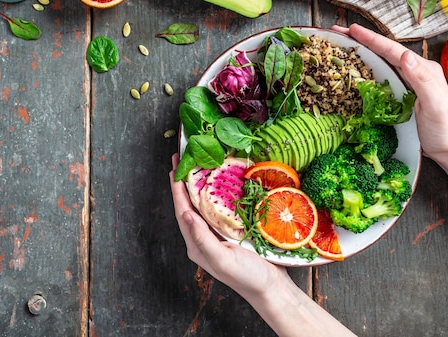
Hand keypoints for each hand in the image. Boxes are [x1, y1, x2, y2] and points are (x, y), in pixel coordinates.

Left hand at [169, 153, 285, 298]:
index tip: (174, 167)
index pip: (182, 211)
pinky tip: (220, 180)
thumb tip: (186, 213)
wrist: (273, 290)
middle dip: (184, 181)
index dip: (176, 188)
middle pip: (190, 204)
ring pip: (204, 204)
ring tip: (198, 163)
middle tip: (182, 157)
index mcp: (197, 244)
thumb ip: (202, 238)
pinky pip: (221, 207)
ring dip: (200, 183)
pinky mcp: (233, 231)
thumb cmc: (248, 278)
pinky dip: (218, 191)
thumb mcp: (222, 259)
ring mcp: (218, 234)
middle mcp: (204, 238)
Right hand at [333, 24, 447, 160]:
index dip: (372, 39)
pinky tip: (352, 72)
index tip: (352, 29)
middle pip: (383, 53)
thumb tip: (404, 55)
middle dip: (360, 41)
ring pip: (379, 64)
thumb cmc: (444, 129)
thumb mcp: (436, 104)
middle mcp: (413, 72)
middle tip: (338, 32)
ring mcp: (405, 84)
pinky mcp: (398, 96)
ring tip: (340, 46)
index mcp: (422, 69)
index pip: (393, 50)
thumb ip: (422, 80)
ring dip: (359, 54)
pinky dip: (363, 71)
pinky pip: (378, 79)